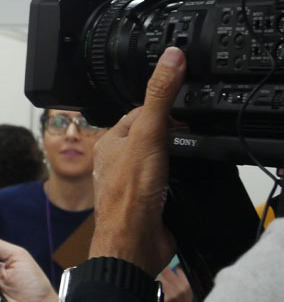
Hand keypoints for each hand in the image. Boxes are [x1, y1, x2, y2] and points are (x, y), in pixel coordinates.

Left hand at [89, 47, 186, 275]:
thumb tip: (171, 58)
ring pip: (161, 156)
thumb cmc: (128, 196)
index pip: (140, 110)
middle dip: (173, 128)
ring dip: (178, 153)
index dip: (164, 103)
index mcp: (111, 141)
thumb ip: (160, 97)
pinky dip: (183, 175)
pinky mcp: (152, 199)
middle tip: (192, 124)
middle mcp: (121, 160)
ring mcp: (136, 181)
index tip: (185, 97)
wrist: (134, 243)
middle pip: (153, 133)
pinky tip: (191, 175)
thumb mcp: (147, 134)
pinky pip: (170, 179)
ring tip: (192, 148)